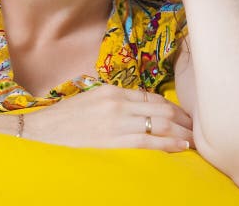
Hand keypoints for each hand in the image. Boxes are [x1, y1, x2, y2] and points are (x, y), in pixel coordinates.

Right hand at [25, 83, 195, 150]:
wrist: (41, 133)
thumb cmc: (64, 120)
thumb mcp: (90, 101)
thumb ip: (114, 103)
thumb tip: (137, 111)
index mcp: (111, 91)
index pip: (150, 97)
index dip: (171, 107)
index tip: (183, 115)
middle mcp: (117, 103)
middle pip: (161, 108)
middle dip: (183, 118)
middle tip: (197, 126)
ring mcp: (117, 122)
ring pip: (160, 124)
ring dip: (181, 131)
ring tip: (195, 138)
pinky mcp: (115, 141)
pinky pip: (150, 142)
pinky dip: (169, 144)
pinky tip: (181, 146)